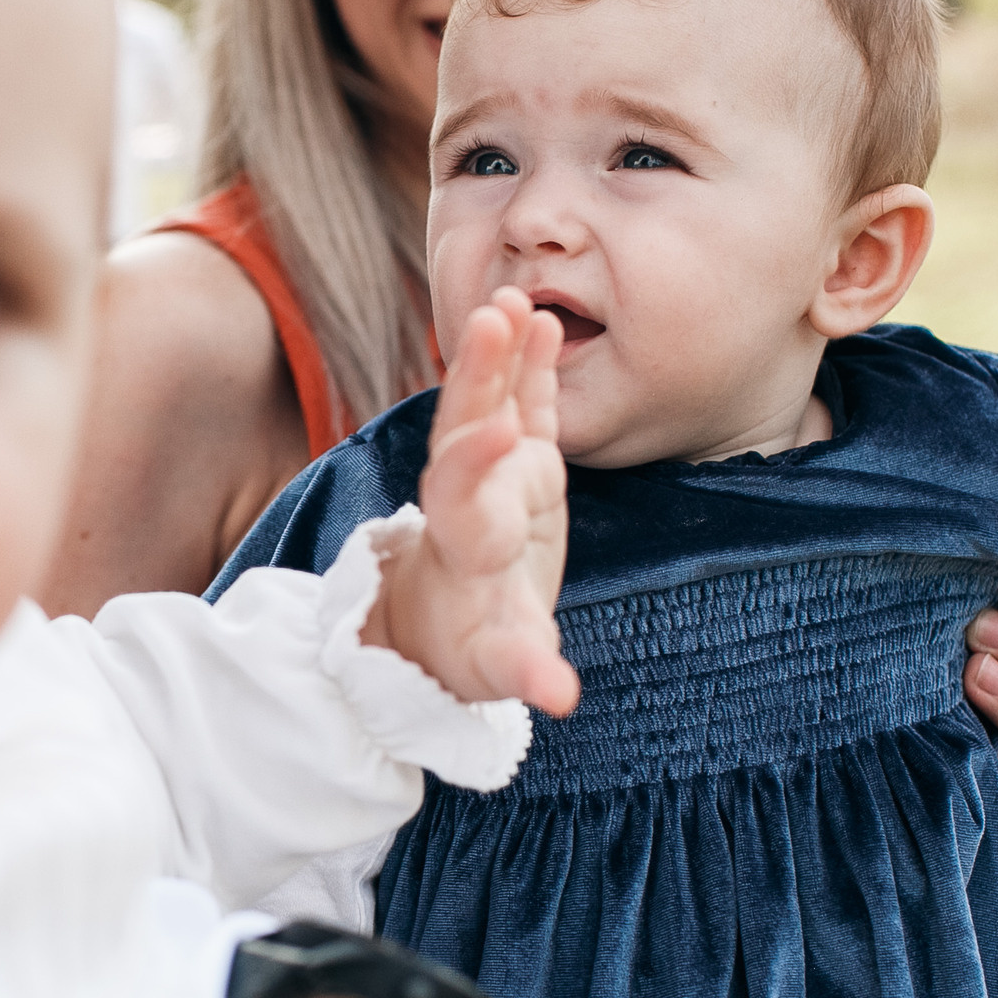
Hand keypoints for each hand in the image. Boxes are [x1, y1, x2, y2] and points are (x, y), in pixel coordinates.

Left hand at [366, 288, 577, 716]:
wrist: (438, 623)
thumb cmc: (470, 651)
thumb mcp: (493, 668)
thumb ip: (524, 671)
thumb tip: (559, 698)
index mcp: (462, 547)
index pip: (461, 496)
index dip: (476, 462)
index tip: (500, 430)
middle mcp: (466, 498)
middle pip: (465, 431)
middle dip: (479, 381)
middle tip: (493, 321)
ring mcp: (489, 473)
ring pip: (487, 405)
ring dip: (497, 356)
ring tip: (513, 299)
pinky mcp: (517, 463)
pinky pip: (522, 406)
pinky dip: (528, 366)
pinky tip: (540, 316)